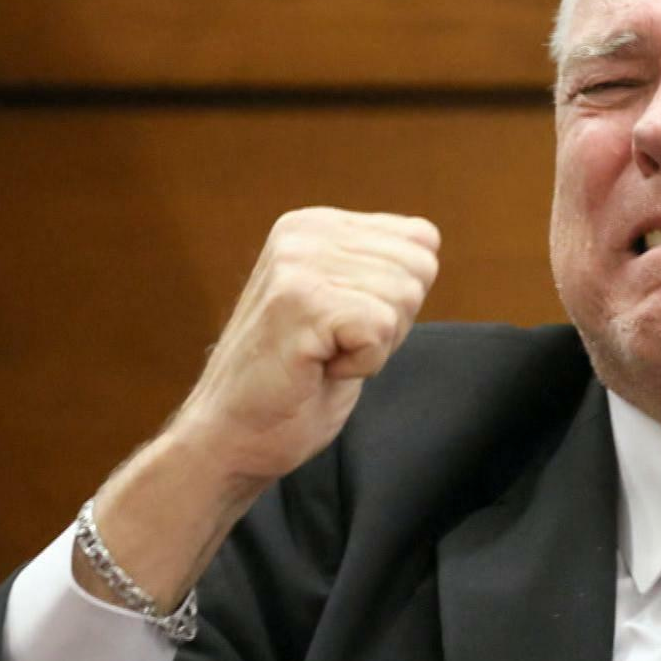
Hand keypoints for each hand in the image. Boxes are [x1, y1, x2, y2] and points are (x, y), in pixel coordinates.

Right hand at [79, 207, 440, 611]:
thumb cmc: (297, 381)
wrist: (231, 435)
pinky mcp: (300, 301)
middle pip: (419, 270)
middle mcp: (304, 233)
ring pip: (403, 298)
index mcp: (316, 225)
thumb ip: (380, 270)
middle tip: (334, 347)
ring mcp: (298, 263)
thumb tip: (428, 245)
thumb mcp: (347, 305)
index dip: (399, 301)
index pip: (421, 242)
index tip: (347, 327)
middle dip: (392, 323)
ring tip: (322, 356)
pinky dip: (363, 364)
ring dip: (375, 345)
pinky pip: (381, 329)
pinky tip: (318, 368)